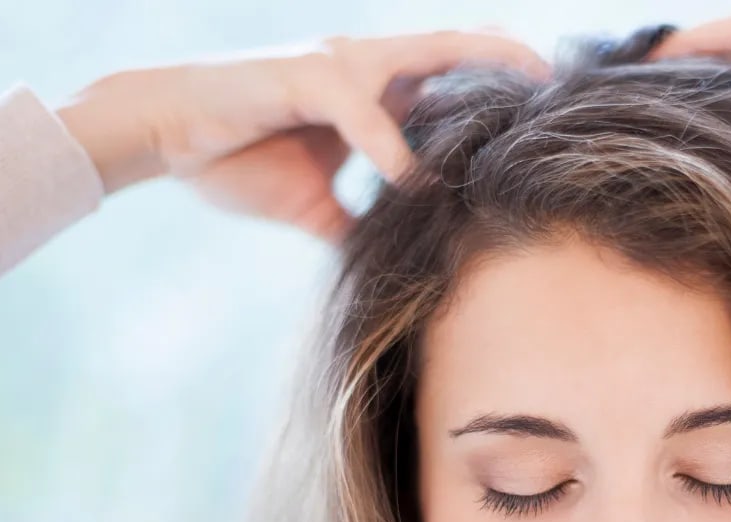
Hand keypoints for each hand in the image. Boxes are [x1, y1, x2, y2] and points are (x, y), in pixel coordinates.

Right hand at [55, 31, 549, 244]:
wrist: (164, 137)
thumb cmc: (237, 159)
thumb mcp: (317, 205)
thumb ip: (363, 223)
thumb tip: (401, 265)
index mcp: (376, 88)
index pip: (455, 73)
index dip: (503, 84)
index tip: (552, 113)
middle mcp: (366, 64)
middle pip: (457, 47)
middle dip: (513, 64)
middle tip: (566, 90)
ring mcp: (337, 64)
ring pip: (425, 55)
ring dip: (475, 80)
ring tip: (524, 112)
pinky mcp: (302, 78)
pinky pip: (358, 107)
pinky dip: (387, 143)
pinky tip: (413, 179)